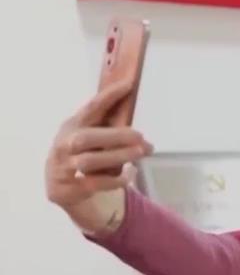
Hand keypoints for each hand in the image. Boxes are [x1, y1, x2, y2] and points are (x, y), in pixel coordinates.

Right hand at [45, 82, 152, 229]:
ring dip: (118, 156)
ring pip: (89, 161)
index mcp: (72, 127)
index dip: (108, 96)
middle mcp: (63, 145)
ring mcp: (62, 168)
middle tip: (141, 137)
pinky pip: (94, 184)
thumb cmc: (84, 156)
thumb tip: (143, 139)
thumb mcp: (93, 141)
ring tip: (141, 153)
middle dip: (115, 136)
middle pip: (85, 138)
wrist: (63, 189)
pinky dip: (116, 180)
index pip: (90, 108)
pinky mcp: (67, 189)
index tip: (128, 85)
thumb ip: (112, 134)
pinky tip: (131, 173)